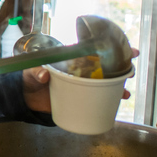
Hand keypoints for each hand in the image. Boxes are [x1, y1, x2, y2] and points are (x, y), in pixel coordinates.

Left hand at [21, 48, 139, 112]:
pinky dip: (106, 104)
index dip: (114, 49)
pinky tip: (114, 107)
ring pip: (105, 85)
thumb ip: (37, 71)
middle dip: (122, 69)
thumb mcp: (31, 72)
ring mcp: (81, 86)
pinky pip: (95, 101)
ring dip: (117, 88)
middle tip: (130, 71)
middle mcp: (81, 71)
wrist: (25, 97)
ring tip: (125, 93)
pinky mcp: (78, 100)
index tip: (130, 50)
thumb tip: (44, 75)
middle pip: (106, 68)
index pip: (95, 51)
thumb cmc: (30, 79)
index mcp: (73, 60)